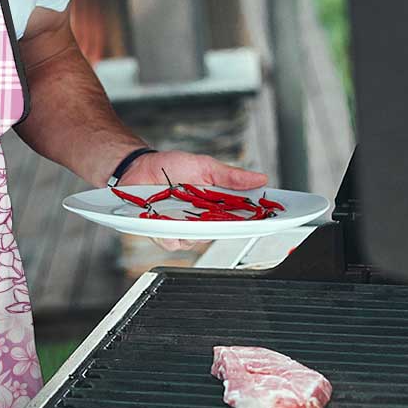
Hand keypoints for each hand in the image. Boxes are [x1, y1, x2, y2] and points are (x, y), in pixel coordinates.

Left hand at [121, 150, 268, 252]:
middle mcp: (201, 220)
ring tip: (186, 214)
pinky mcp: (162, 233)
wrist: (138, 167)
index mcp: (215, 205)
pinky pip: (171, 242)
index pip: (240, 217)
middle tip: (224, 216)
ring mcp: (181, 228)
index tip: (269, 218)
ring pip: (195, 241)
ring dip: (193, 229)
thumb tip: (260, 178)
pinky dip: (170, 234)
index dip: (256, 220)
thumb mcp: (204, 166)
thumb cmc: (170, 167)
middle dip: (224, 227)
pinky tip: (166, 222)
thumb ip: (230, 176)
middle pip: (220, 233)